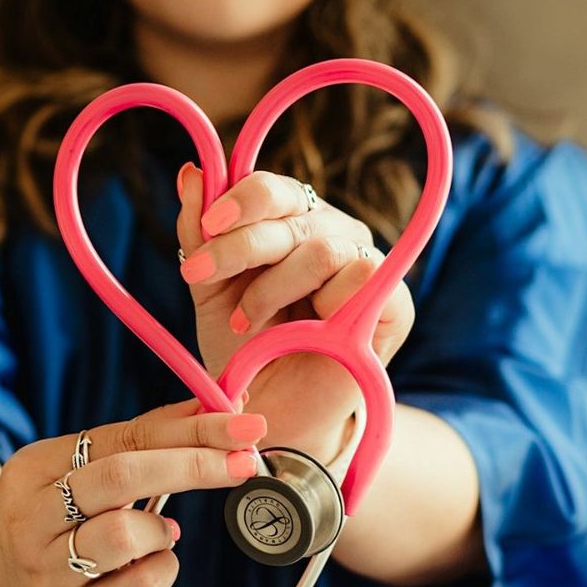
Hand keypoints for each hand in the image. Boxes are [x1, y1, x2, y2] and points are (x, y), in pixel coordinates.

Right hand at [0, 399, 266, 586]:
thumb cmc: (53, 507)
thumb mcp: (78, 463)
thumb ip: (142, 438)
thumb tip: (213, 407)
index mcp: (33, 468)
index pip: (122, 438)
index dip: (189, 430)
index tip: (243, 425)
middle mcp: (30, 519)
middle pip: (120, 478)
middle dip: (193, 465)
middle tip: (244, 461)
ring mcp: (44, 573)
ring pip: (124, 536)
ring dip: (162, 528)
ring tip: (160, 530)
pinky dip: (162, 568)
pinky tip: (151, 562)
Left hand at [176, 165, 413, 460]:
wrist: (271, 413)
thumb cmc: (245, 350)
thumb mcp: (210, 291)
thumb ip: (199, 235)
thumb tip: (191, 173)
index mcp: (291, 223)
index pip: (272, 189)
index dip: (239, 200)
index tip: (205, 229)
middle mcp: (331, 233)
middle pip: (292, 212)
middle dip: (239, 245)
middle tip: (199, 276)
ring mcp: (365, 264)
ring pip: (322, 247)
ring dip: (273, 288)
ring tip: (246, 322)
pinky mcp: (394, 304)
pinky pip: (363, 277)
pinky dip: (323, 305)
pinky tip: (302, 332)